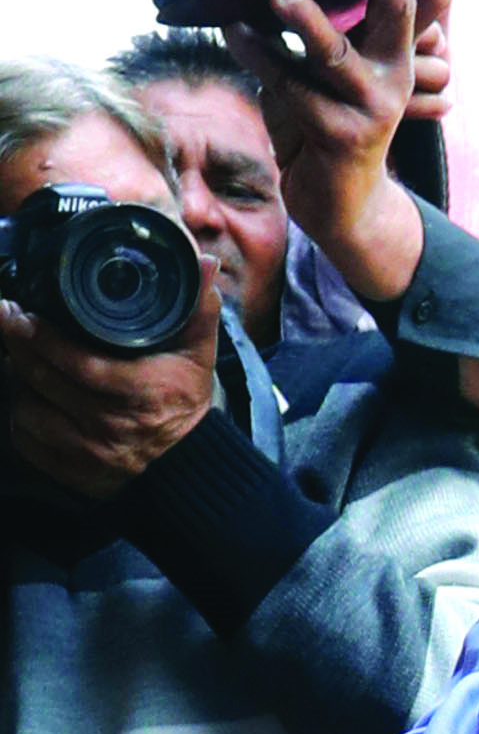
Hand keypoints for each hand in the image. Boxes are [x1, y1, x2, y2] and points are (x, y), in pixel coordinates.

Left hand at [0, 255, 223, 498]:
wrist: (186, 460)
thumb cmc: (183, 397)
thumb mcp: (198, 351)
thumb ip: (198, 306)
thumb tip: (203, 262)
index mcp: (145, 394)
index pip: (81, 365)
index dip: (43, 338)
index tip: (21, 313)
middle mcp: (115, 428)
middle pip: (46, 381)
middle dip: (20, 346)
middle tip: (11, 320)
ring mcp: (90, 454)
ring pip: (28, 410)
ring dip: (20, 381)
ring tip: (24, 359)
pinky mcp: (71, 471)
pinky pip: (26, 438)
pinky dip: (21, 416)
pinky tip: (33, 397)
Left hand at [226, 0, 437, 316]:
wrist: (339, 200)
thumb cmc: (328, 118)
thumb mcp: (338, 66)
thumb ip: (332, 22)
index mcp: (400, 51)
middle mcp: (395, 75)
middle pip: (401, 10)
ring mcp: (370, 107)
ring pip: (335, 53)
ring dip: (304, 18)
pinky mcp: (336, 134)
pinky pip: (287, 86)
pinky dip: (254, 53)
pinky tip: (231, 30)